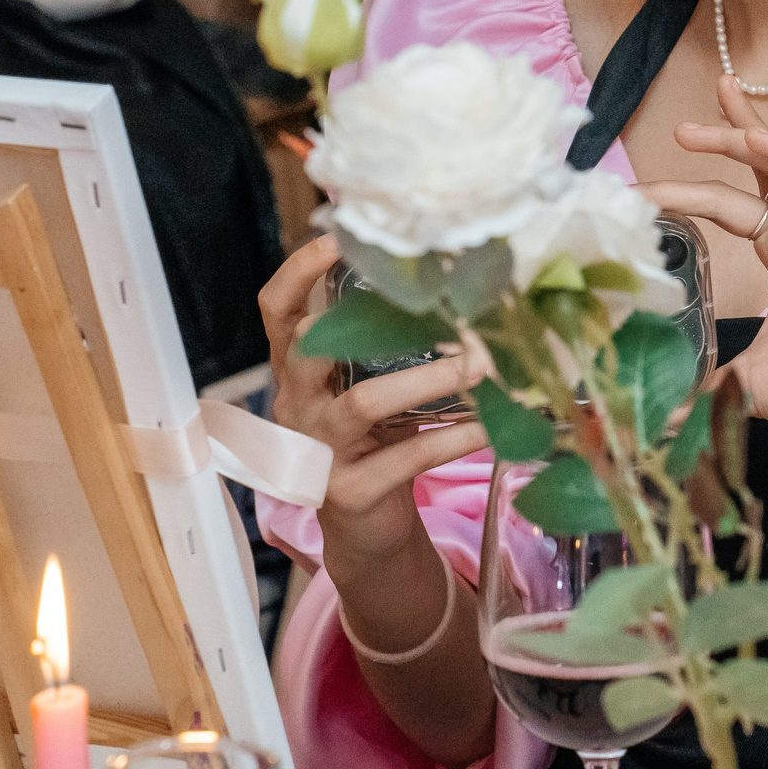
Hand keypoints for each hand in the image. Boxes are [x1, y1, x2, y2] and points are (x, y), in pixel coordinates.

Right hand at [259, 235, 489, 571]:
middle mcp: (297, 405)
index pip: (277, 311)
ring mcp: (317, 452)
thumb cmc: (371, 441)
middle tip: (431, 300)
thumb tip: (455, 288)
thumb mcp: (365, 387)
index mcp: (297, 370)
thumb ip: (383, 346)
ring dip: (427, 380)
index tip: (335, 236)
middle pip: (307, 349)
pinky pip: (405, 459)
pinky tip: (490, 426)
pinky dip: (453, 440)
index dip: (298, 271)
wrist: (365, 532)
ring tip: (480, 364)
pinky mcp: (349, 493)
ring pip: (363, 403)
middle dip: (361, 320)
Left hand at [632, 75, 767, 433]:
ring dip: (747, 139)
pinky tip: (756, 140)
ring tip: (695, 129)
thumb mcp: (744, 385)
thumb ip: (703, 388)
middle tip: (680, 126)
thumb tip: (655, 413)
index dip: (698, 189)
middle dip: (729, 138)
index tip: (645, 187)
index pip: (743, 206)